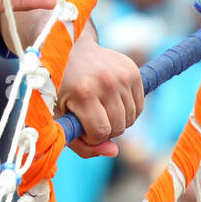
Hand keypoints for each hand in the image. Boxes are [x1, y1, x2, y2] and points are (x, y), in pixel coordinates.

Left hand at [57, 36, 143, 159]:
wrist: (71, 49)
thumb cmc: (61, 88)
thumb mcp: (60, 117)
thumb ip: (81, 144)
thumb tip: (114, 152)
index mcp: (84, 92)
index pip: (101, 132)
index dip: (92, 138)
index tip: (82, 128)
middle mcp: (106, 81)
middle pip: (119, 127)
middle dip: (105, 131)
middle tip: (91, 118)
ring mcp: (122, 75)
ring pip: (131, 119)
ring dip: (117, 121)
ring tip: (101, 109)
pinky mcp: (133, 71)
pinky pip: (139, 106)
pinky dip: (128, 111)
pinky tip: (112, 102)